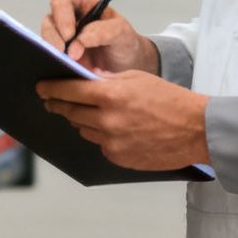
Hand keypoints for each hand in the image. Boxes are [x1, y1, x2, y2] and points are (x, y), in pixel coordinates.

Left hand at [35, 70, 211, 170]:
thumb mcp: (136, 78)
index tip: (40, 87)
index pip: (68, 91)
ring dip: (82, 120)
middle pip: (70, 112)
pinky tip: (113, 128)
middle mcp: (107, 121)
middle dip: (59, 104)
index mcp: (110, 96)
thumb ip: (106, 80)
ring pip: (83, 129)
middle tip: (50, 100)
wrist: (196, 130)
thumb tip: (83, 81)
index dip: (51, 88)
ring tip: (90, 112)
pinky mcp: (118, 158)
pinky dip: (101, 135)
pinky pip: (99, 144)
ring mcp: (112, 142)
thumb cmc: (169, 99)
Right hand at [41, 0, 157, 73]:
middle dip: (53, 37)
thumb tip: (77, 42)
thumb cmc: (126, 43)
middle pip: (50, 20)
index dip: (62, 14)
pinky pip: (49, 57)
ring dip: (51, 51)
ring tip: (65, 64)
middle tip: (63, 53)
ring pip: (46, 39)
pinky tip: (61, 71)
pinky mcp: (61, 56)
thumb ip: (102, 31)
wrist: (128, 67)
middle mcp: (70, 19)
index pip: (65, 0)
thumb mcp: (122, 33)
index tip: (69, 35)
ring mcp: (63, 39)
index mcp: (84, 4)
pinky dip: (52, 62)